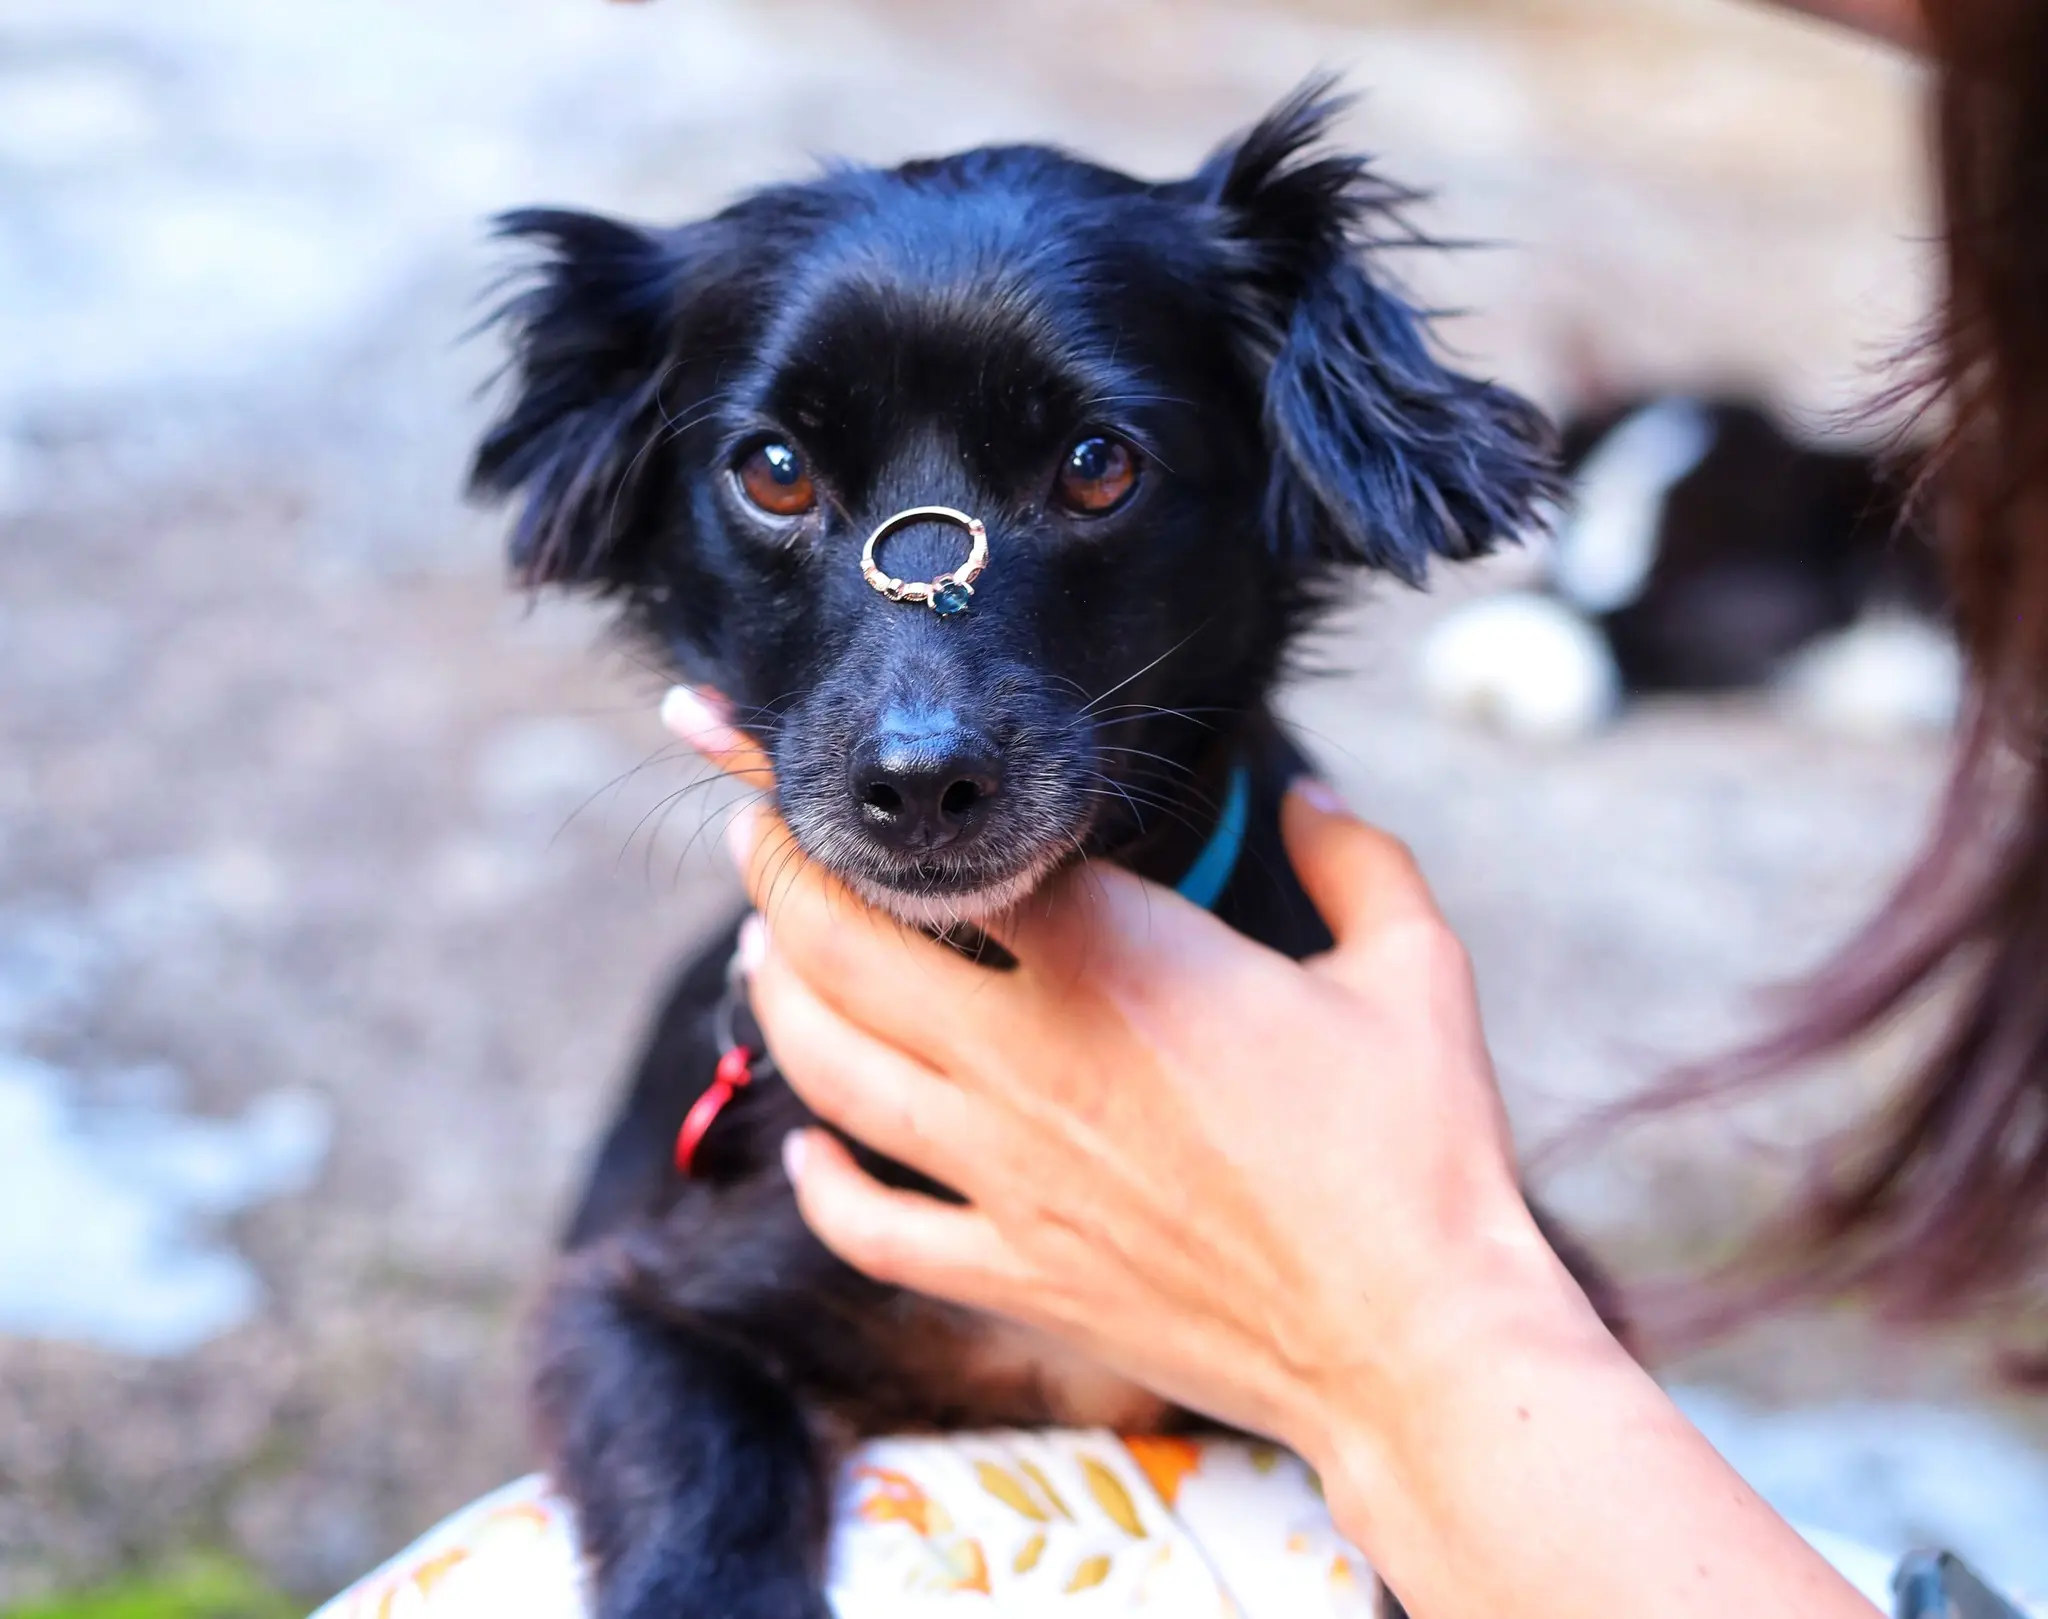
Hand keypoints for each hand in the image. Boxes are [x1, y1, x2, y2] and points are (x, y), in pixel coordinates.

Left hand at [669, 686, 1876, 1615]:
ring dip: (774, 999)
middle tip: (756, 834)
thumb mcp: (1414, 971)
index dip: (836, 785)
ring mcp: (1007, 1174)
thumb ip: (1356, 858)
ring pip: (830, 1070)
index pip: (948, 843)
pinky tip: (808, 1147)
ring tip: (763, 951)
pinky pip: (870, 1225)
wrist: (1413, 1341)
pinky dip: (821, 1180)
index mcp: (1119, 960)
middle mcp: (1031, 1056)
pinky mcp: (1013, 1272)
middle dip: (774, 874)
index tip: (756, 743)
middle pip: (840, 946)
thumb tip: (1309, 796)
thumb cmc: (1417, 1152)